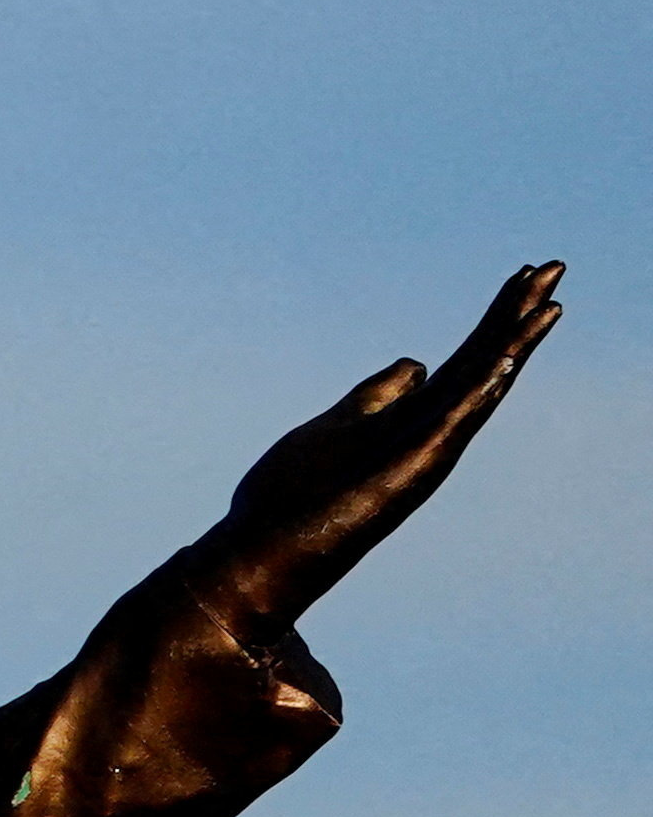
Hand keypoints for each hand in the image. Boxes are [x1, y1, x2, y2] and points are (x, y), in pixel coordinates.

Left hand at [200, 261, 562, 633]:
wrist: (262, 550)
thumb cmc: (297, 493)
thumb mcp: (341, 422)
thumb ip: (378, 395)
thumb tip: (416, 364)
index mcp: (413, 418)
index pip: (467, 358)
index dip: (496, 318)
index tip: (525, 275)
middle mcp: (427, 433)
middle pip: (481, 363)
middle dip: (515, 315)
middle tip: (554, 266)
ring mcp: (421, 454)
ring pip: (476, 389)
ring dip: (511, 346)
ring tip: (547, 304)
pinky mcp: (405, 474)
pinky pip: (448, 426)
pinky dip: (476, 393)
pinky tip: (501, 360)